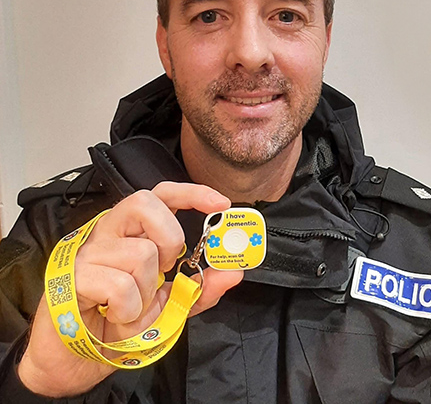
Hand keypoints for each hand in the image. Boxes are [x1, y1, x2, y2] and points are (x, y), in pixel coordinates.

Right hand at [17, 182, 243, 397]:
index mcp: (133, 232)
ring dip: (146, 290)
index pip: (160, 195)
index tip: (221, 205)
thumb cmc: (120, 323)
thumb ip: (202, 288)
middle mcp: (109, 233)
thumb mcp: (171, 306)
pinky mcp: (73, 276)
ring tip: (132, 307)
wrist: (80, 359)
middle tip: (166, 268)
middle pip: (144, 202)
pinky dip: (128, 308)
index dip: (192, 193)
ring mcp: (88, 252)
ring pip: (140, 252)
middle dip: (169, 237)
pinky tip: (116, 316)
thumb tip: (234, 272)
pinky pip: (120, 284)